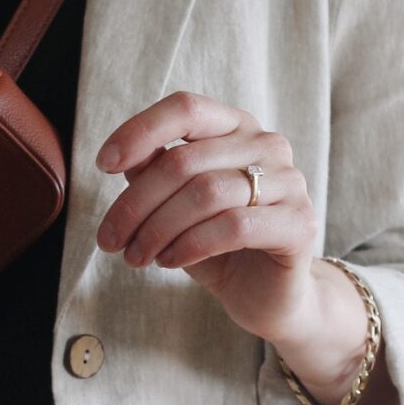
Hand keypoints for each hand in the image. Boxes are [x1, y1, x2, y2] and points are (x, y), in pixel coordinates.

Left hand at [93, 91, 320, 348]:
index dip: (140, 131)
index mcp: (237, 128)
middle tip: (110, 239)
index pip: (187, 108)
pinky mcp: (299, 223)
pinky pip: (233, 226)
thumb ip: (155, 174)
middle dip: (136, 203)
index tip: (103, 165)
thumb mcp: (175, 206)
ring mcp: (289, 182)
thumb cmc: (217, 246)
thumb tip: (123, 159)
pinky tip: (169, 261)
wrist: (267, 296)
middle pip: (185, 161)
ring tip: (136, 257)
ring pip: (206, 193)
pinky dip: (190, 245)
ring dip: (158, 229)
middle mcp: (268, 145)